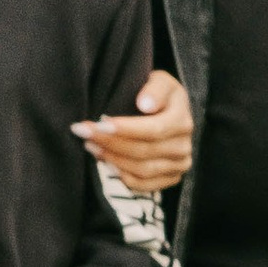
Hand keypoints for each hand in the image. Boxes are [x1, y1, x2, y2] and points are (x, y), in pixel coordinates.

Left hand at [75, 67, 192, 197]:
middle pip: (144, 151)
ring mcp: (179, 164)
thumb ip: (155, 88)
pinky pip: (145, 185)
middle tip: (84, 133)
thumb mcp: (160, 81)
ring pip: (142, 170)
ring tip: (90, 146)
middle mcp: (183, 146)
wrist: (168, 111)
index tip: (98, 124)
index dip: (125, 130)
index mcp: (182, 120)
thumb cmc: (158, 93)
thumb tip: (145, 104)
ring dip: (112, 159)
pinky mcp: (171, 178)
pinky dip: (122, 177)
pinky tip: (105, 163)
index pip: (153, 130)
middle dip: (110, 143)